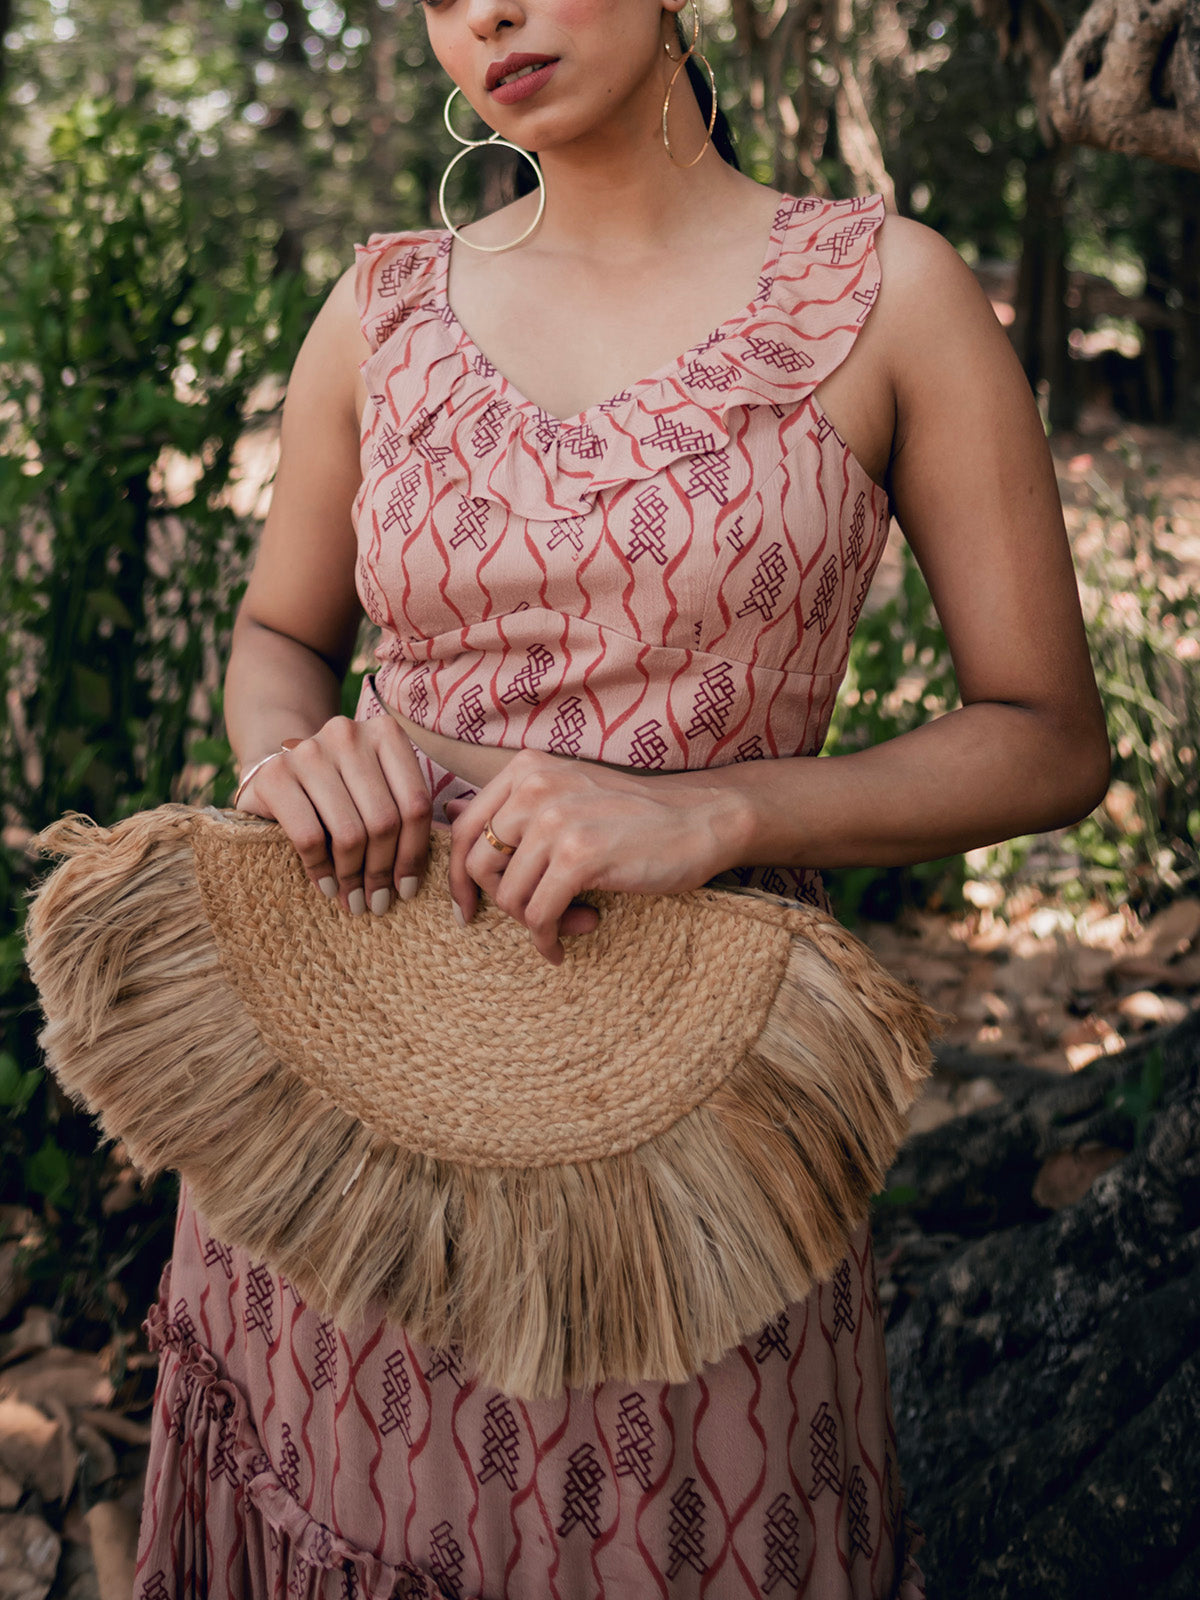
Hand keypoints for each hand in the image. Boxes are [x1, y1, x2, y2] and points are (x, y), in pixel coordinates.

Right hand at [234, 714, 432, 914]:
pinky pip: (309, 837)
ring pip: (350, 832)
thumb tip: (431, 870)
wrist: (275, 770)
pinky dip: (321, 870)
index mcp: (386, 733)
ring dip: (353, 877)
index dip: (414, 853)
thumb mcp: (377, 788)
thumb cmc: (339, 790)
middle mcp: (348, 734)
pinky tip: (327, 887)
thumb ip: (405, 811)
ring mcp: (309, 751)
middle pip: (384, 820)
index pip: (415, 803)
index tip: (407, 889)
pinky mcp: (276, 775)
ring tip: (353, 901)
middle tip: (378, 903)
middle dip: (382, 872)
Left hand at [446, 749, 747, 964]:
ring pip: (509, 896)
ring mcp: (556, 821)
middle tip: (533, 917)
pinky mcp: (580, 857)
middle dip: (500, 903)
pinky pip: (539, 915)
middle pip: (478, 865)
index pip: (464, 828)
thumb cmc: (634, 814)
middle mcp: (535, 788)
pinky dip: (547, 939)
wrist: (700, 819)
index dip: (458, 876)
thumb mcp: (566, 793)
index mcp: (526, 770)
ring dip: (533, 923)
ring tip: (568, 923)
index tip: (468, 908)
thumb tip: (448, 813)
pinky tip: (563, 945)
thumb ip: (512, 804)